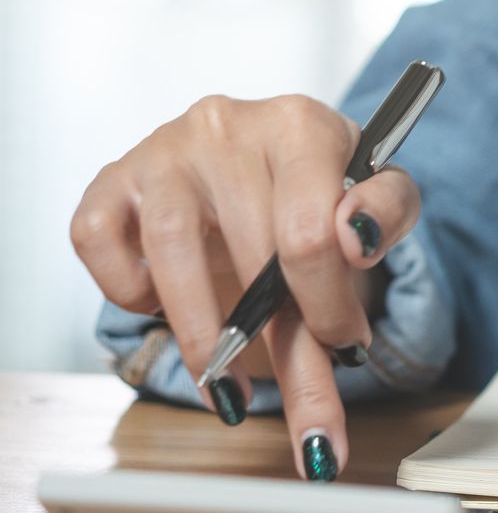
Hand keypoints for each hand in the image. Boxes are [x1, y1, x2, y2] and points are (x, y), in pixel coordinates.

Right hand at [69, 95, 421, 479]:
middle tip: (298, 387)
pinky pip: (96, 239)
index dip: (327, 306)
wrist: (266, 166)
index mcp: (300, 125)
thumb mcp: (379, 199)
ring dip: (200, 333)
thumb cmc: (322, 188)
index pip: (310, 232)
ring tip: (224, 382)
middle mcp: (226, 126)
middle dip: (279, 337)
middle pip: (250, 250)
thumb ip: (386, 218)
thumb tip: (357, 242)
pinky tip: (164, 306)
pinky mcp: (112, 180)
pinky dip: (126, 288)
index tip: (343, 343)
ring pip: (170, 249)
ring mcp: (162, 150)